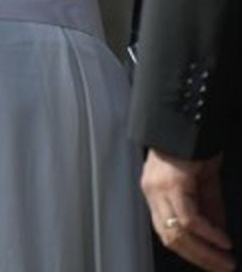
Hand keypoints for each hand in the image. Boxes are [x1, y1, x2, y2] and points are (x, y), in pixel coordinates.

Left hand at [143, 150, 234, 269]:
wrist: (187, 120)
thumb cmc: (193, 147)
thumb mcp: (204, 183)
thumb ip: (208, 209)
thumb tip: (218, 236)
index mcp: (155, 194)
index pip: (166, 232)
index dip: (189, 252)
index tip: (211, 265)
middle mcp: (152, 193)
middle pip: (170, 237)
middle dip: (199, 257)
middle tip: (222, 268)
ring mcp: (159, 189)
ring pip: (177, 231)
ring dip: (205, 251)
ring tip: (225, 260)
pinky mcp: (172, 184)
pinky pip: (188, 217)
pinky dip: (207, 233)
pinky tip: (222, 241)